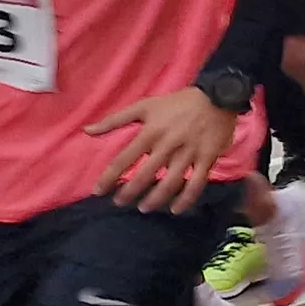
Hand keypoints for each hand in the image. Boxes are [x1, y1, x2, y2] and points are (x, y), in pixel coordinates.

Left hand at [87, 87, 237, 212]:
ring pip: (171, 182)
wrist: (218, 96)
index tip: (98, 191)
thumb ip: (115, 120)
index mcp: (150, 132)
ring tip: (145, 208)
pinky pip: (197, 183)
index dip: (109, 178)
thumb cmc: (177, 103)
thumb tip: (86, 131)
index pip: (124, 159)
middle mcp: (168, 145)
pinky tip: (175, 209)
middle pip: (146, 175)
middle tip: (120, 202)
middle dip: (130, 192)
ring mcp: (189, 153)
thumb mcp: (144, 106)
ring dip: (156, 199)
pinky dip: (186, 198)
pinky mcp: (207, 158)